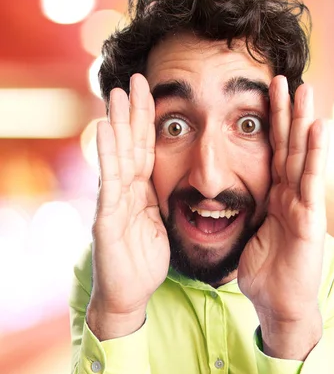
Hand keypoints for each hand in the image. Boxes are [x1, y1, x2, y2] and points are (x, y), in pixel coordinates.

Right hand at [88, 74, 169, 340]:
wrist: (131, 293)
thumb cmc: (148, 258)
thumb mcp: (163, 222)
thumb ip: (168, 199)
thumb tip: (190, 179)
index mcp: (144, 191)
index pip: (147, 148)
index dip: (149, 120)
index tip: (152, 91)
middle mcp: (127, 191)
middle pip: (131, 145)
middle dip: (132, 113)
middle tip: (134, 79)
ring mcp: (115, 203)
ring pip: (117, 158)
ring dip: (117, 125)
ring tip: (116, 96)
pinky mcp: (108, 220)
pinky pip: (109, 184)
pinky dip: (107, 157)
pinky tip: (103, 131)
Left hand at [237, 76, 328, 359]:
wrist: (280, 305)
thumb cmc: (265, 273)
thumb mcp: (250, 234)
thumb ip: (247, 211)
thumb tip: (224, 198)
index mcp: (275, 196)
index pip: (272, 152)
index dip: (270, 123)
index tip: (265, 93)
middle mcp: (291, 195)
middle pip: (288, 146)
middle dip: (287, 113)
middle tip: (285, 78)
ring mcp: (303, 205)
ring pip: (303, 157)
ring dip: (304, 123)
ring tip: (305, 91)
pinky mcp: (310, 220)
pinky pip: (311, 183)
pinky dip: (315, 155)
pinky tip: (319, 128)